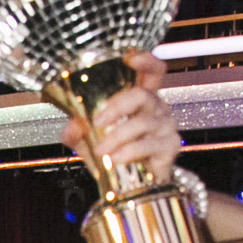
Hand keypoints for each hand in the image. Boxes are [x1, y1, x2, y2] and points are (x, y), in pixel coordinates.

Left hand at [60, 52, 180, 185]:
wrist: (134, 184)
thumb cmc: (118, 152)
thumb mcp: (91, 139)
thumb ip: (78, 129)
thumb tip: (72, 127)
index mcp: (141, 98)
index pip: (153, 71)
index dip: (146, 61)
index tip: (131, 58)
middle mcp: (157, 108)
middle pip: (142, 94)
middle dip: (117, 106)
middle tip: (98, 121)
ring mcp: (165, 126)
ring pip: (143, 122)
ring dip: (117, 136)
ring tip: (102, 149)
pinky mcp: (169, 146)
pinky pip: (148, 145)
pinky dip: (128, 152)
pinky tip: (116, 158)